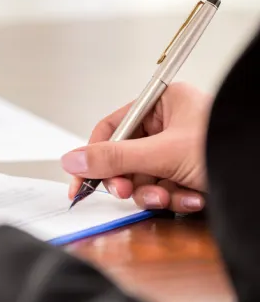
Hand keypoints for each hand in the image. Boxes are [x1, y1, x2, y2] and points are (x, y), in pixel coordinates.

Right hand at [64, 83, 211, 212]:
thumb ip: (113, 158)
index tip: (81, 179)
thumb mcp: (164, 154)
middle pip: (125, 156)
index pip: (112, 126)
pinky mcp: (189, 174)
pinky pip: (164, 187)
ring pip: (144, 176)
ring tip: (171, 196)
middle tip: (127, 192)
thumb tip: (73, 160)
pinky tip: (192, 198)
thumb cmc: (228, 149)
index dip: (94, 154)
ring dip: (154, 192)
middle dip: (130, 179)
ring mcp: (180, 150)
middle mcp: (170, 124)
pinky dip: (174, 198)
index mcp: (163, 103)